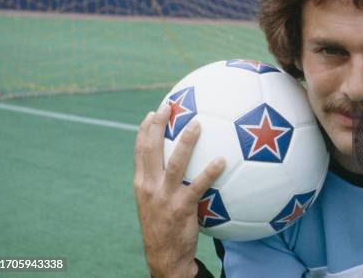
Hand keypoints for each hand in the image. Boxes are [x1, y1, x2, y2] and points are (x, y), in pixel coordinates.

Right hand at [134, 103, 225, 276]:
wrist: (164, 256)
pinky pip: (198, 185)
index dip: (145, 130)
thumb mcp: (153, 201)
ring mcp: (165, 196)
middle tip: (169, 107)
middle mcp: (149, 186)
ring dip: (186, 142)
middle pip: (151, 150)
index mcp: (141, 183)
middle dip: (158, 126)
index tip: (152, 112)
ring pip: (175, 163)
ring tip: (197, 124)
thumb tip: (174, 158)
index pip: (140, 151)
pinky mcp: (181, 207)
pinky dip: (210, 171)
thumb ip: (159, 180)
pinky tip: (222, 160)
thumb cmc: (163, 225)